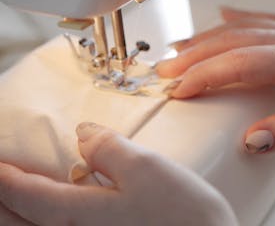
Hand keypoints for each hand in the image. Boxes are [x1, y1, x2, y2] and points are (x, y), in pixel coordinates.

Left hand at [0, 123, 236, 225]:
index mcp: (79, 216)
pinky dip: (51, 215)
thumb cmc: (182, 216)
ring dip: (21, 210)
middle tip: (4, 174)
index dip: (3, 175)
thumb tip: (83, 133)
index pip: (24, 195)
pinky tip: (66, 201)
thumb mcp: (146, 168)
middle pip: (19, 222)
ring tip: (22, 189)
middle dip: (4, 199)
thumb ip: (108, 148)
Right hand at [156, 7, 274, 152]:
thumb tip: (252, 139)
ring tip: (180, 47)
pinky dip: (240, 18)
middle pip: (233, 43)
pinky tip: (226, 16)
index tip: (177, 89)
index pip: (238, 65)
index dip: (203, 77)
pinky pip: (265, 20)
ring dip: (208, 38)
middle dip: (194, 57)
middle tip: (164, 70)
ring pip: (244, 29)